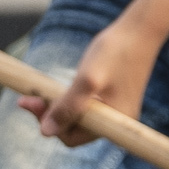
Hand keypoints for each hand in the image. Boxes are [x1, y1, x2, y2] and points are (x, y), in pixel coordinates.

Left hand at [35, 14, 166, 147]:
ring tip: (40, 92)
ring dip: (56, 107)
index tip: (31, 101)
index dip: (49, 124)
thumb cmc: (115, 52)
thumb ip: (68, 107)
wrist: (138, 30)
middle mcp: (116, 121)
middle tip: (30, 96)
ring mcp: (114, 110)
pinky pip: (83, 107)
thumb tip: (46, 132)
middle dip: (49, 115)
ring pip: (76, 118)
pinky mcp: (111, 98)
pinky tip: (57, 89)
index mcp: (115, 123)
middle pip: (73, 129)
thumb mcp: (87, 80)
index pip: (72, 138)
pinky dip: (67, 100)